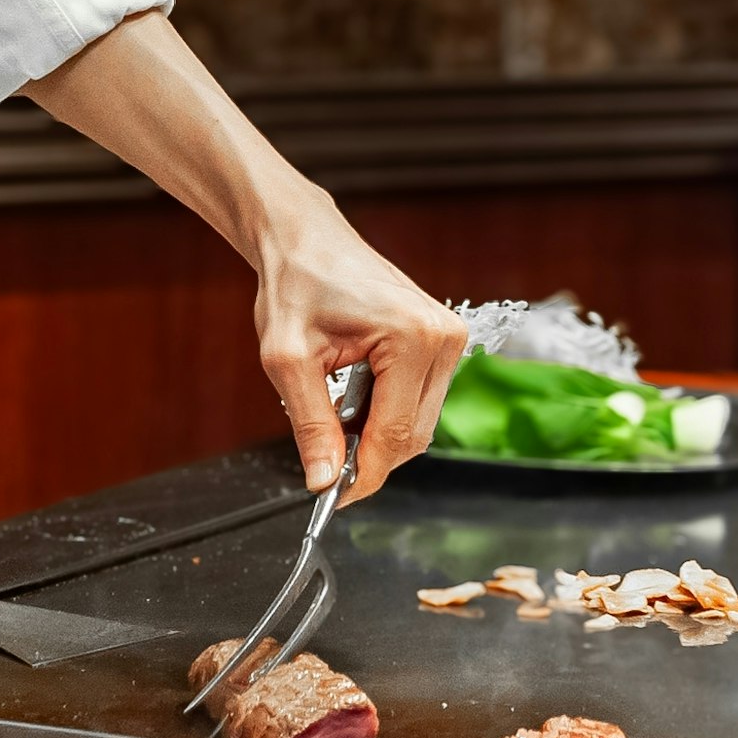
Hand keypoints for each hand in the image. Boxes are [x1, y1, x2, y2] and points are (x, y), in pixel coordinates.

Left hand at [253, 194, 467, 504]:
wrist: (305, 239)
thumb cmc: (295, 283)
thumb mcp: (287, 360)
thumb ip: (310, 424)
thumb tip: (324, 482)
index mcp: (414, 337)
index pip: (396, 434)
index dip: (363, 475)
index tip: (331, 498)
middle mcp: (445, 338)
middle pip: (414, 435)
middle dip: (368, 456)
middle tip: (322, 460)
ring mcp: (449, 339)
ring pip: (418, 423)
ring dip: (376, 434)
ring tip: (332, 410)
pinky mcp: (443, 342)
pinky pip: (418, 401)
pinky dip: (385, 413)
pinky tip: (351, 397)